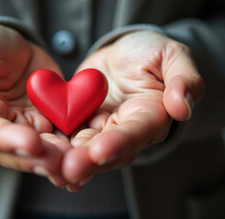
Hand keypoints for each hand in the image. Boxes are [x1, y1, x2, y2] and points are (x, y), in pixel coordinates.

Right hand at [0, 23, 70, 185]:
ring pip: (43, 152)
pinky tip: (90, 155)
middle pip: (17, 152)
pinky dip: (75, 148)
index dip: (9, 140)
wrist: (15, 45)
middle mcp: (3, 128)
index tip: (31, 143)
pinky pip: (64, 138)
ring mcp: (29, 128)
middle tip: (60, 163)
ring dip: (60, 160)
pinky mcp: (52, 123)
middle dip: (39, 159)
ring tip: (78, 163)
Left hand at [61, 30, 204, 190]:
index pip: (137, 133)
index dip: (120, 142)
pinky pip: (67, 136)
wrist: (124, 54)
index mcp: (151, 116)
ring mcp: (101, 129)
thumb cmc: (151, 53)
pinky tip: (40, 158)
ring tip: (50, 168)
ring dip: (68, 160)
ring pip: (85, 149)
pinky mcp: (80, 122)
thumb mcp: (172, 56)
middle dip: (88, 161)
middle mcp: (125, 130)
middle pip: (108, 150)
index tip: (100, 151)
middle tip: (68, 170)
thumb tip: (183, 108)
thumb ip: (184, 79)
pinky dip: (56, 147)